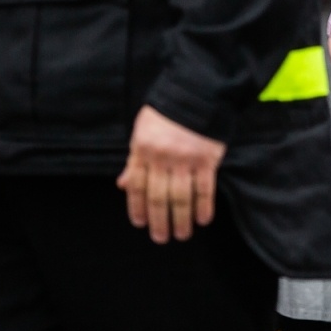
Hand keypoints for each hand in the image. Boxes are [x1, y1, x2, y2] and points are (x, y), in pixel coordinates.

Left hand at [117, 105, 226, 243]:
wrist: (197, 91)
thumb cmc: (166, 113)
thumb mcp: (142, 131)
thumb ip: (134, 160)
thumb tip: (123, 185)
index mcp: (142, 150)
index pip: (137, 186)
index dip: (138, 208)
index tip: (141, 224)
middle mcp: (162, 157)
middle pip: (159, 197)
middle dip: (159, 221)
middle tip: (161, 238)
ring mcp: (186, 158)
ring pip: (181, 197)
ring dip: (181, 220)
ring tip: (181, 234)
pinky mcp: (207, 158)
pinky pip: (205, 188)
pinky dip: (204, 206)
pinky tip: (202, 219)